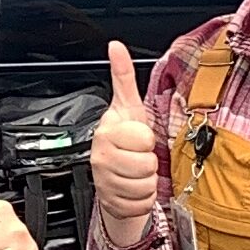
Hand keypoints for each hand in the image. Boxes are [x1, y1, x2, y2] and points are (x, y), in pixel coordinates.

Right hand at [91, 40, 157, 221]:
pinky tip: (133, 190)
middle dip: (148, 163)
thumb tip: (116, 46)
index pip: (143, 137)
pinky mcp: (111, 203)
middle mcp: (101, 156)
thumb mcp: (128, 108)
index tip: (138, 139)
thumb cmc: (125, 141)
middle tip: (138, 158)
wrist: (112, 179)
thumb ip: (123, 76)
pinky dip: (143, 200)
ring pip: (145, 185)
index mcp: (106, 131)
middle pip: (146, 164)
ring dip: (147, 182)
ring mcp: (104, 181)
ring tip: (135, 174)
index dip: (147, 139)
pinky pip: (142, 203)